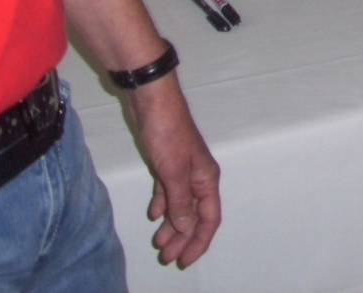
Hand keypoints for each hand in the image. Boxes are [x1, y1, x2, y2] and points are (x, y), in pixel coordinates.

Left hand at [131, 77, 221, 268]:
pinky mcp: (167, 162)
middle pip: (194, 215)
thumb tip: (185, 226)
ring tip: (158, 242)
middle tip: (166, 257)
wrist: (153, 101)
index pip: (209, 218)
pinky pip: (168, 191)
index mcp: (206, 179)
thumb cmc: (167, 134)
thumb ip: (179, 201)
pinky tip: (153, 214)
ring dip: (171, 224)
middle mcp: (198, 176)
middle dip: (182, 238)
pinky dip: (162, 204)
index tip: (184, 260)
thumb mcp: (173, 172)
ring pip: (180, 205)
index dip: (199, 241)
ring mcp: (182, 169)